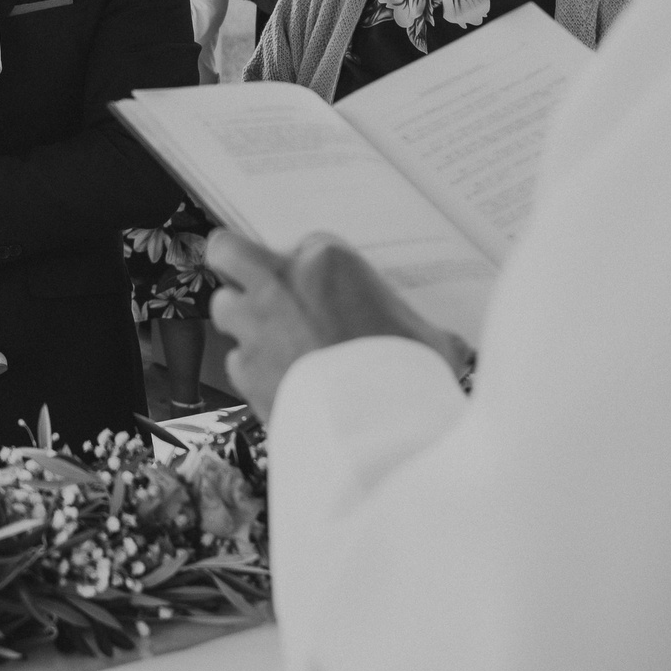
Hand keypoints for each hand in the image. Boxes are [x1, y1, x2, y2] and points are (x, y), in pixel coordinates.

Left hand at [205, 230, 470, 421]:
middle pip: (228, 251)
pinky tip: (279, 383)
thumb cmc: (409, 373)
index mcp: (327, 261)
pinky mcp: (244, 369)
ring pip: (223, 307)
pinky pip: (236, 361)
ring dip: (241, 321)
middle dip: (235, 264)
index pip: (305, 243)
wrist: (376, 427)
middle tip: (254, 282)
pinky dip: (252, 371)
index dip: (312, 267)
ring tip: (270, 340)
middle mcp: (281, 284)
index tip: (324, 285)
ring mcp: (256, 326)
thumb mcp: (431, 339)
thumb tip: (447, 345)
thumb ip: (421, 329)